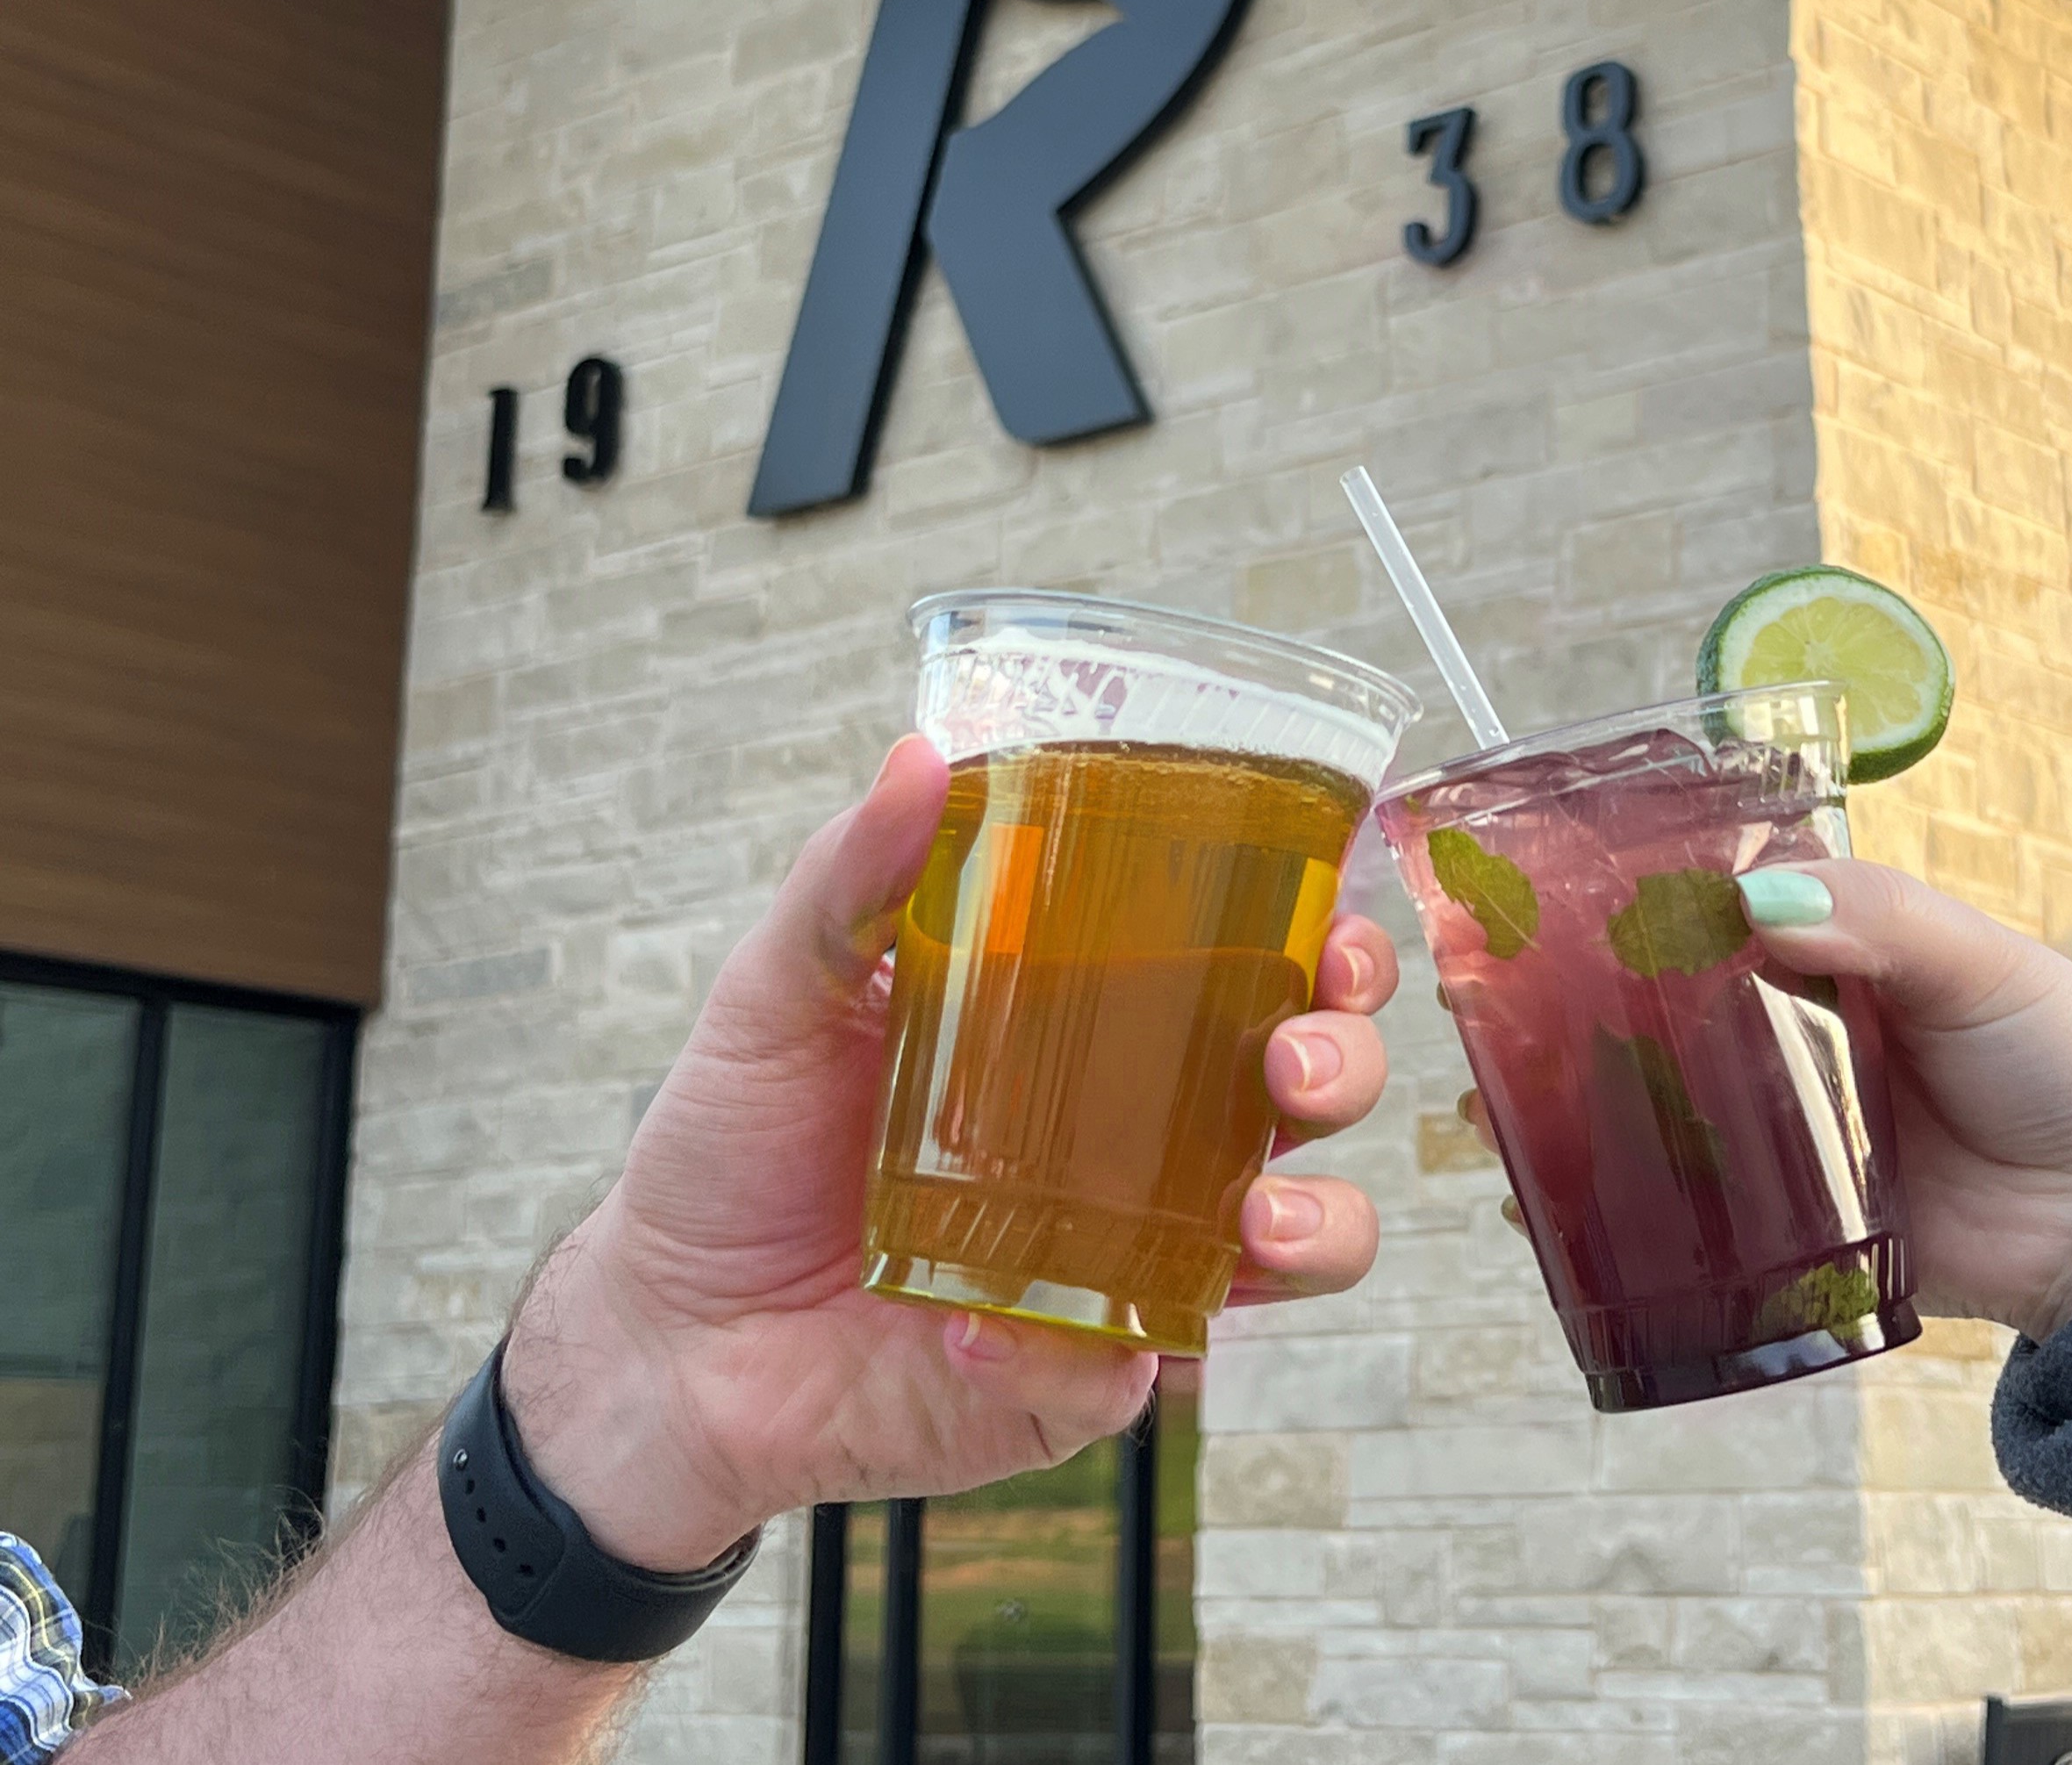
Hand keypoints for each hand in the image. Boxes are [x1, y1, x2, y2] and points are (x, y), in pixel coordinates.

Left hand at [500, 737, 1396, 1569]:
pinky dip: (1086, 1352)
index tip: (1332, 931)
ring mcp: (1122, 1263)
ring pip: (1298, 1244)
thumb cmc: (733, 1150)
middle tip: (1292, 1064)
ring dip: (1315, 1227)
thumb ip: (850, 879)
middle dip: (1343, 1068)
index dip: (1330, 951)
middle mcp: (1137, 1142)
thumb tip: (918, 757)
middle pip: (1312, 1094)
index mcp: (1095, 1030)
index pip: (1258, 972)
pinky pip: (1131, 1369)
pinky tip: (985, 1324)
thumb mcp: (780, 992)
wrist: (666, 1333)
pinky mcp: (1073, 1375)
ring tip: (1252, 1225)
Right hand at [1462, 861, 2071, 1344]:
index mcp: (1832, 954)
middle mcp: (1791, 1036)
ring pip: (1656, 1113)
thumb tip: (1753, 903)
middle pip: (1656, 1015)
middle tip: (1487, 1019)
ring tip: (1493, 1115)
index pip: (1706, 912)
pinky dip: (1620, 1216)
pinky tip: (1547, 1212)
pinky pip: (1692, 1217)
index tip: (1544, 905)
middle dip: (1568, 1017)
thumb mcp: (1982, 965)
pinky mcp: (1789, 1226)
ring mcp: (1784, 1133)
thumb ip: (1881, 922)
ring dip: (1572, 1112)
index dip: (1626, 907)